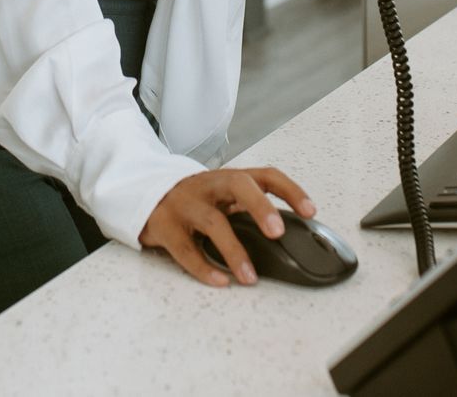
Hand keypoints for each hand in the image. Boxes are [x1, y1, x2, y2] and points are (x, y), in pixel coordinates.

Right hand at [139, 166, 316, 286]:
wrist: (146, 195)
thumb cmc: (195, 199)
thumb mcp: (222, 196)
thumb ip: (248, 207)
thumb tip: (286, 235)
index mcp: (229, 178)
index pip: (265, 175)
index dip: (290, 190)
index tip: (310, 211)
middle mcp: (209, 186)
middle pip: (238, 185)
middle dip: (260, 207)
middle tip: (277, 232)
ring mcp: (186, 204)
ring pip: (213, 223)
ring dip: (234, 251)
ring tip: (250, 277)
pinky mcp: (165, 227)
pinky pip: (186, 250)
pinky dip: (204, 268)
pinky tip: (221, 281)